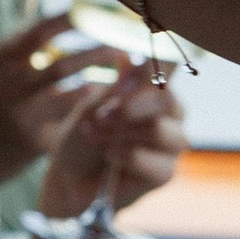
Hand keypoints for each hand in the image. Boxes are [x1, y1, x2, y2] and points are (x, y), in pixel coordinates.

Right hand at [0, 12, 112, 179]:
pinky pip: (73, 122)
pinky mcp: (34, 140)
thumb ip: (19, 50)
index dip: (71, 20)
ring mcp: (23, 115)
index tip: (98, 10)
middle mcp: (10, 85)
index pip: (39, 32)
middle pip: (64, 64)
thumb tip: (62, 21)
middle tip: (122, 45)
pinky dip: (92, 110)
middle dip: (98, 53)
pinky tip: (109, 103)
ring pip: (73, 94)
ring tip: (123, 74)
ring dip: (103, 82)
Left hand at [38, 63, 183, 221]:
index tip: (121, 75)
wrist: (69, 179)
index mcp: (153, 92)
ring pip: (160, 130)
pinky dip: (126, 157)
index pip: (165, 73)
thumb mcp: (91, 108)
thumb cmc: (81, 139)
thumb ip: (115, 89)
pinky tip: (109, 156)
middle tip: (101, 116)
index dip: (147, 72)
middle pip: (168, 101)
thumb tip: (130, 59)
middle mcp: (170, 116)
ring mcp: (171, 145)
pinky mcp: (165, 173)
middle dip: (130, 107)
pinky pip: (155, 161)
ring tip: (96, 137)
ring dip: (122, 134)